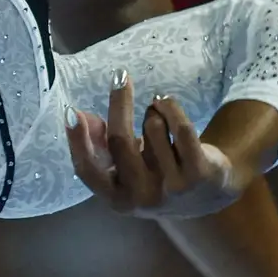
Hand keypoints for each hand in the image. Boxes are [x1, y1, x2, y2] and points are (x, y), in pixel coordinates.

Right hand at [65, 71, 251, 218]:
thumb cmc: (155, 175)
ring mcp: (171, 188)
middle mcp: (142, 198)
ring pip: (152, 127)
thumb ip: (100, 145)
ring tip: (158, 115)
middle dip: (119, 103)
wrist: (206, 196)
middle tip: (120, 76)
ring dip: (153, 111)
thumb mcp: (125, 167)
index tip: (72, 113)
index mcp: (117, 200)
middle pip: (120, 140)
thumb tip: (80, 116)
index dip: (78, 141)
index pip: (88, 170)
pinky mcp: (198, 174)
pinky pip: (180, 127)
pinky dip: (170, 107)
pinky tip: (167, 104)